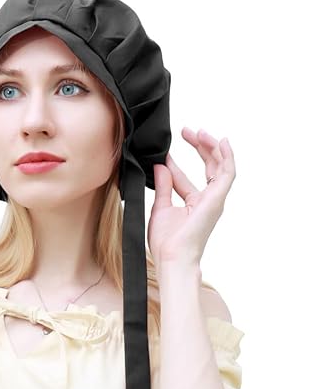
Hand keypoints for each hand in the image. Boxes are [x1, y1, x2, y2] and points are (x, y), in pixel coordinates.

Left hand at [147, 127, 235, 268]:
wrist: (173, 257)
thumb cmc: (166, 242)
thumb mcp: (160, 208)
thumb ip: (163, 187)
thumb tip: (160, 166)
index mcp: (193, 206)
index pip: (185, 180)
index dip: (175, 164)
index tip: (163, 153)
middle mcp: (207, 201)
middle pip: (208, 168)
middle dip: (198, 148)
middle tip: (186, 132)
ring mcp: (214, 200)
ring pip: (220, 166)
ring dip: (211, 147)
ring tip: (199, 132)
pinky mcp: (218, 198)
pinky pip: (228, 173)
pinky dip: (226, 156)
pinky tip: (221, 141)